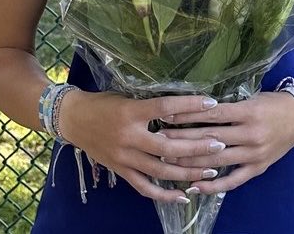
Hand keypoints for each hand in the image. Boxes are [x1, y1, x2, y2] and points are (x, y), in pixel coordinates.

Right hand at [59, 91, 227, 202]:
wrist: (74, 119)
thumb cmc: (104, 102)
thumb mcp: (127, 96)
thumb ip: (151, 104)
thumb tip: (182, 106)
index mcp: (132, 112)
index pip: (166, 107)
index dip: (189, 106)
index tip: (211, 103)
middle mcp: (129, 136)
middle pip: (167, 145)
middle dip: (196, 146)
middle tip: (219, 144)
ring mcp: (124, 157)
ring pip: (160, 170)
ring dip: (187, 172)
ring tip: (210, 171)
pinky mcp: (121, 171)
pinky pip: (144, 187)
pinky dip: (164, 195)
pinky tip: (183, 197)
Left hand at [157, 92, 293, 193]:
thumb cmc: (273, 103)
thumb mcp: (252, 98)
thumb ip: (229, 106)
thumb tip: (198, 109)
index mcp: (248, 112)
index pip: (212, 115)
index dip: (188, 116)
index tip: (168, 116)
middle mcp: (250, 134)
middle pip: (210, 139)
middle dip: (183, 139)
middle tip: (160, 139)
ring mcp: (254, 154)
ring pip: (217, 161)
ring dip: (192, 162)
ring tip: (169, 161)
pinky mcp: (258, 168)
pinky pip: (233, 181)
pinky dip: (213, 186)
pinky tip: (195, 186)